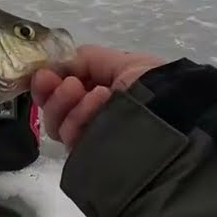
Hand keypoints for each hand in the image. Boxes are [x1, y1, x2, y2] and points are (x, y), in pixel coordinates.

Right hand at [31, 45, 165, 150]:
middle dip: (54, 93)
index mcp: (98, 91)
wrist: (173, 119)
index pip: (60, 88)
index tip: (44, 73)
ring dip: (69, 105)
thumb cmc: (152, 86)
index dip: (48, 80)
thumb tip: (62, 62)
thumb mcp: (124, 61)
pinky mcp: (90, 158)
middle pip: (53, 107)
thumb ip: (89, 58)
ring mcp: (90, 138)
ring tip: (97, 95)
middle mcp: (91, 116)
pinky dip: (79, 120)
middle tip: (68, 84)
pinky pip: (69, 139)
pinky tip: (100, 105)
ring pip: (57, 124)